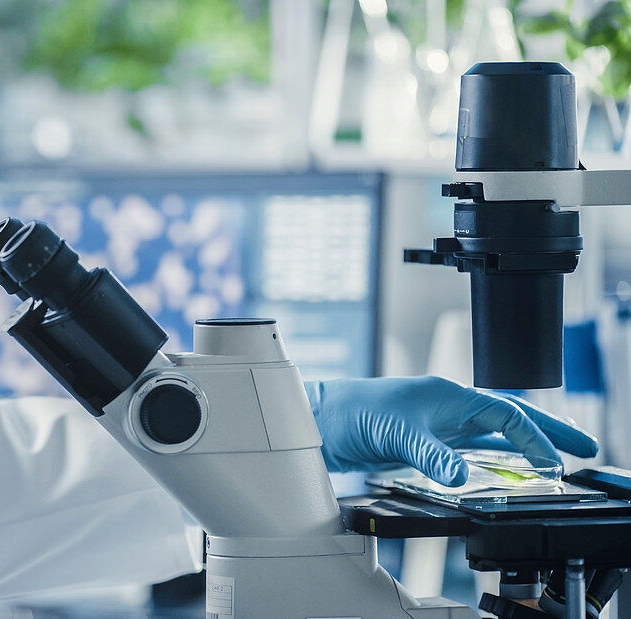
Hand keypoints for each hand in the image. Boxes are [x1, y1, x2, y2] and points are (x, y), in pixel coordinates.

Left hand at [306, 376, 598, 486]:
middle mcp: (448, 407)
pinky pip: (468, 452)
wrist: (319, 420)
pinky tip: (502, 474)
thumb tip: (460, 476)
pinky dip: (490, 462)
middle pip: (508, 418)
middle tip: (583, 448)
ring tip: (553, 463)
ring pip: (491, 436)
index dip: (534, 438)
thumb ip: (430, 455)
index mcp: (449, 395)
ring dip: (522, 449)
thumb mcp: (396, 433)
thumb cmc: (352, 411)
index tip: (555, 462)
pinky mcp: (423, 442)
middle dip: (546, 432)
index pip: (505, 415)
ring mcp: (437, 425)